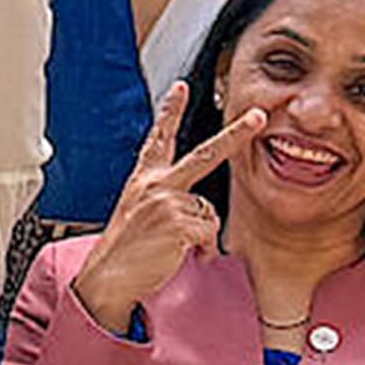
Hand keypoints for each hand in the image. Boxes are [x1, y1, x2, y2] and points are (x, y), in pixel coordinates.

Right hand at [69, 78, 263, 336]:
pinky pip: (209, 232)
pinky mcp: (176, 222)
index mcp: (143, 180)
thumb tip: (200, 213)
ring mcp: (166, 201)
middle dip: (236, 134)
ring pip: (209, 212)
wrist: (106, 278)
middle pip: (205, 153)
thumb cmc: (125, 250)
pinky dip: (202, 249)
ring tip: (176, 247)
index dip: (169, 111)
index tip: (181, 87)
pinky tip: (181, 255)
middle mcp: (155, 184)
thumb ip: (165, 200)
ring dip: (201, 234)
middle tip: (258, 116)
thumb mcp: (138, 213)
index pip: (158, 139)